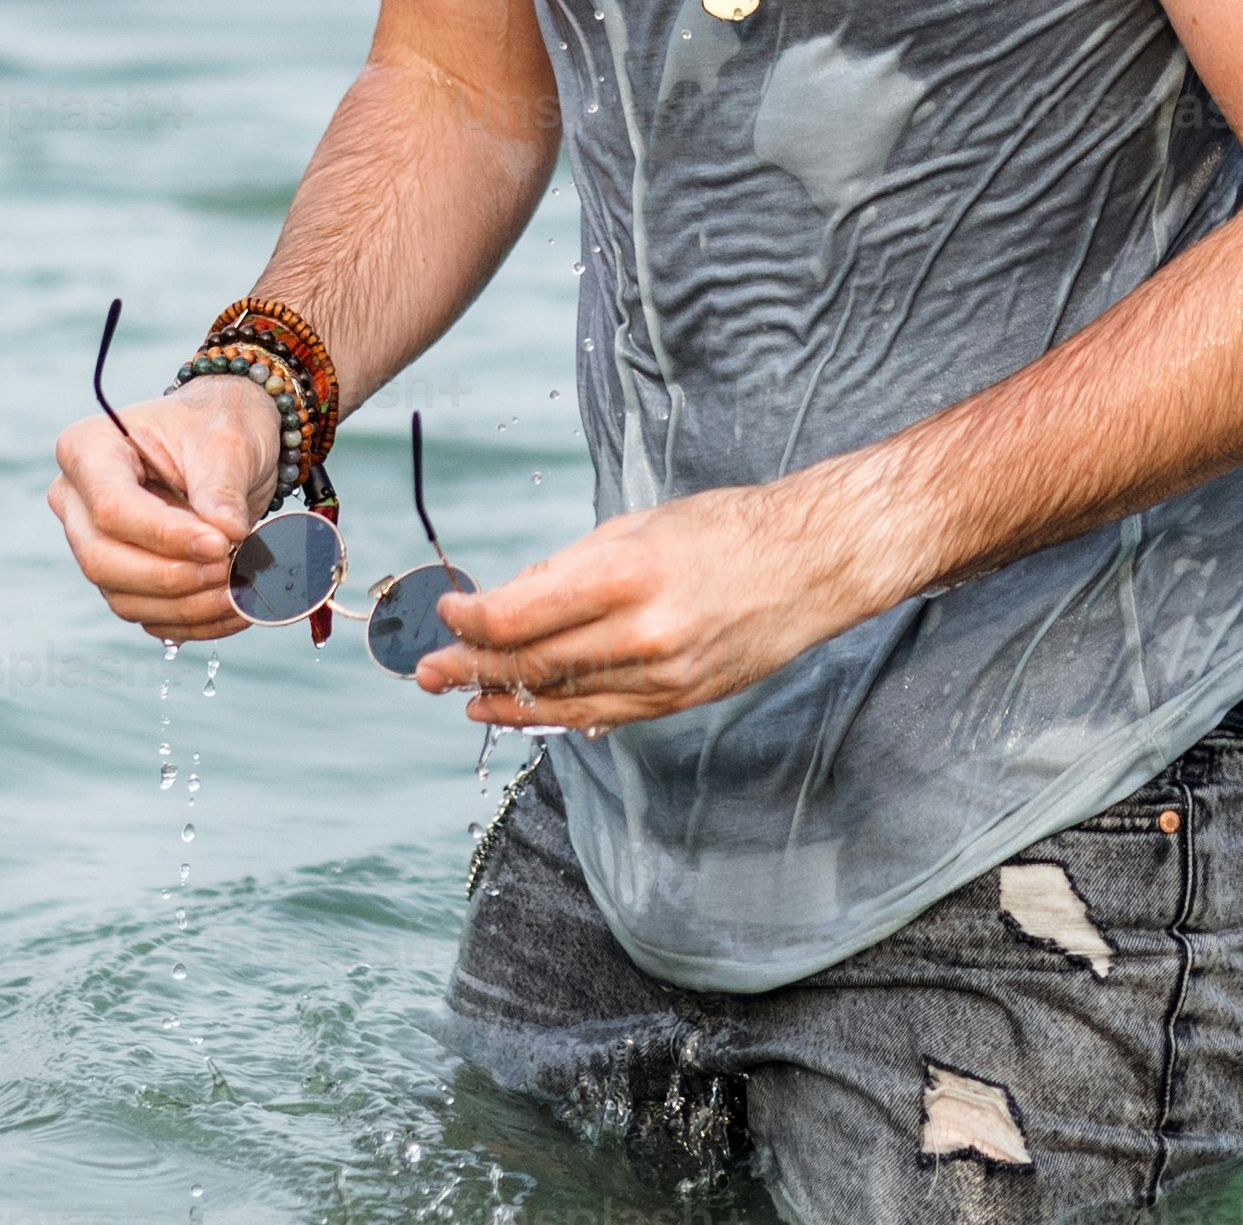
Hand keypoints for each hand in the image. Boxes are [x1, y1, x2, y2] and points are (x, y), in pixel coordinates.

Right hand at [46, 373, 282, 646]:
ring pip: (122, 597)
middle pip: (103, 560)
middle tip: (229, 569)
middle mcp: (78, 500)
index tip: (219, 543)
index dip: (164, 534)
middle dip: (171, 576)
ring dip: (186, 606)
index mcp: (88, 449)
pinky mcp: (123, 578)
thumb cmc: (217, 425)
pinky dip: (194, 620)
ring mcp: (95, 544)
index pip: (111, 506)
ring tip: (242, 592)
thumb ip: (221, 489)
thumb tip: (226, 538)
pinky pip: (148, 615)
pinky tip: (237, 608)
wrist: (228, 442)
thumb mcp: (227, 441)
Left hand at [414, 477, 889, 732]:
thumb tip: (507, 600)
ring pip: (564, 701)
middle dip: (472, 668)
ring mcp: (665, 677)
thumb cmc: (725, 529)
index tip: (446, 611)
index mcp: (627, 575)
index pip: (521, 614)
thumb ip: (569, 569)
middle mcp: (643, 634)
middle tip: (428, 671)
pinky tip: (526, 712)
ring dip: (507, 702)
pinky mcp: (682, 701)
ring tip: (466, 701)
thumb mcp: (637, 527)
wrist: (813, 564)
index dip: (471, 619)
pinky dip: (559, 715)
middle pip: (533, 663)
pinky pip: (606, 716)